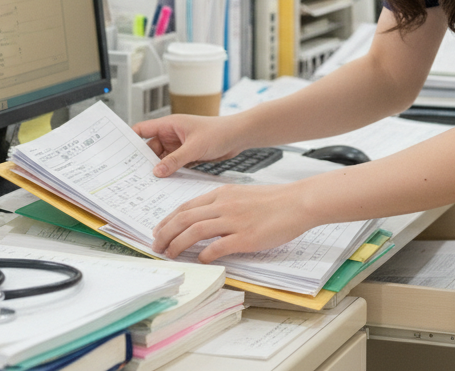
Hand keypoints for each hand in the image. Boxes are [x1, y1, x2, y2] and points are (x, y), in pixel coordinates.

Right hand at [132, 114, 242, 176]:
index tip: (119, 153)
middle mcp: (172, 135)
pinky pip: (173, 165)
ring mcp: (179, 146)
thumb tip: (156, 172)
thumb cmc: (220, 132)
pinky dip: (170, 173)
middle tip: (133, 176)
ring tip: (148, 183)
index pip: (142, 130)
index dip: (130, 140)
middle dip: (143, 162)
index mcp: (169, 125)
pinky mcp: (187, 156)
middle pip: (150, 149)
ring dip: (158, 170)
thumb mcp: (194, 147)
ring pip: (162, 160)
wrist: (239, 136)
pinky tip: (165, 184)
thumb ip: (175, 160)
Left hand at [151, 182, 316, 261]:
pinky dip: (205, 254)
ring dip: (177, 244)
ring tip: (170, 255)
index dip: (168, 221)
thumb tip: (206, 219)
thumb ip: (223, 205)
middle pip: (184, 219)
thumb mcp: (243, 195)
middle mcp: (224, 205)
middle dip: (165, 234)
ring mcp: (234, 221)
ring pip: (194, 231)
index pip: (186, 207)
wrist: (298, 202)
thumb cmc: (275, 201)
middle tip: (156, 247)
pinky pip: (217, 246)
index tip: (159, 231)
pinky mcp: (245, 237)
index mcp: (222, 194)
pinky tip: (201, 260)